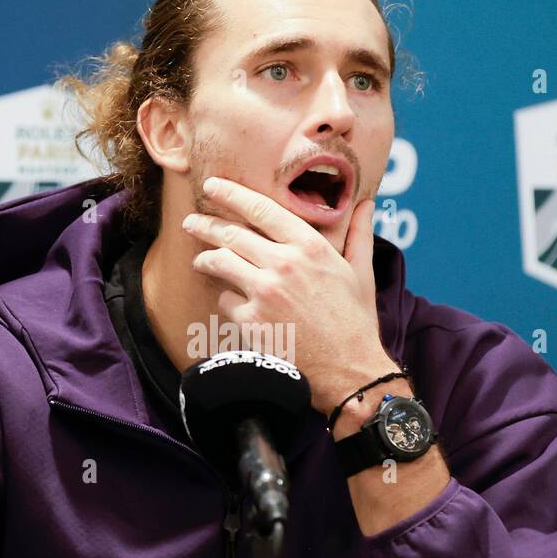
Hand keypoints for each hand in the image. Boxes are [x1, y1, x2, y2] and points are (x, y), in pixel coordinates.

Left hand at [184, 176, 396, 415]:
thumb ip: (358, 234)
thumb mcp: (362, 273)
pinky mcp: (252, 321)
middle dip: (205, 225)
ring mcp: (265, 292)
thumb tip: (365, 203)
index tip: (213, 186)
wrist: (349, 371)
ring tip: (199, 260)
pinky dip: (227, 300)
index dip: (231, 194)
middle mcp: (284, 263)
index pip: (261, 209)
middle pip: (232, 233)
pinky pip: (226, 300)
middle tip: (191, 222)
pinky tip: (231, 302)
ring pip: (220, 262)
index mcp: (310, 246)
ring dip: (205, 259)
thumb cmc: (356, 322)